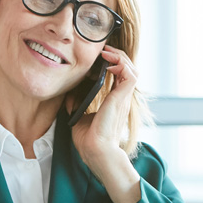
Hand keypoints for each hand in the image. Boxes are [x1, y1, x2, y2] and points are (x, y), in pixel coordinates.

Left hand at [70, 46, 141, 202]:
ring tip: (107, 53)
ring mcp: (123, 98)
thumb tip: (69, 96)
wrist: (96, 152)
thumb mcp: (80, 117)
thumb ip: (78, 105)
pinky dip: (122, 64)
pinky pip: (130, 75)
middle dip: (118, 56)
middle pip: (128, 69)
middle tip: (104, 51)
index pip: (120, 76)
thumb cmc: (90, 140)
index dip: (113, 63)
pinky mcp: (121, 98)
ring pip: (132, 68)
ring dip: (121, 57)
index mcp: (115, 102)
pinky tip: (108, 63)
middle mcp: (122, 98)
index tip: (100, 58)